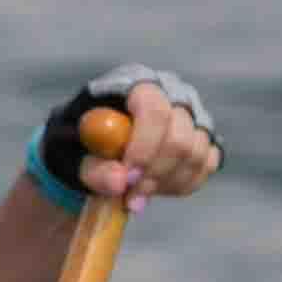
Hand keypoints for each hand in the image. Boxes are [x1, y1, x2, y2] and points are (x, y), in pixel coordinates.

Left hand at [37, 69, 222, 208]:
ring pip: (196, 154)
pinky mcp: (205, 137)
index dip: (144, 147)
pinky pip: (207, 164)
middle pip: (180, 137)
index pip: (154, 111)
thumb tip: (119, 183)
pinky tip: (154, 188)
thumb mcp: (74, 154)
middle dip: (155, 174)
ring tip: (135, 195)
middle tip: (130, 198)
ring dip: (166, 183)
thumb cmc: (84, 141)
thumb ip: (93, 168)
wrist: (97, 144)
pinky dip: (182, 184)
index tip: (128, 178)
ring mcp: (194, 114)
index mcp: (136, 83)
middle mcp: (173, 92)